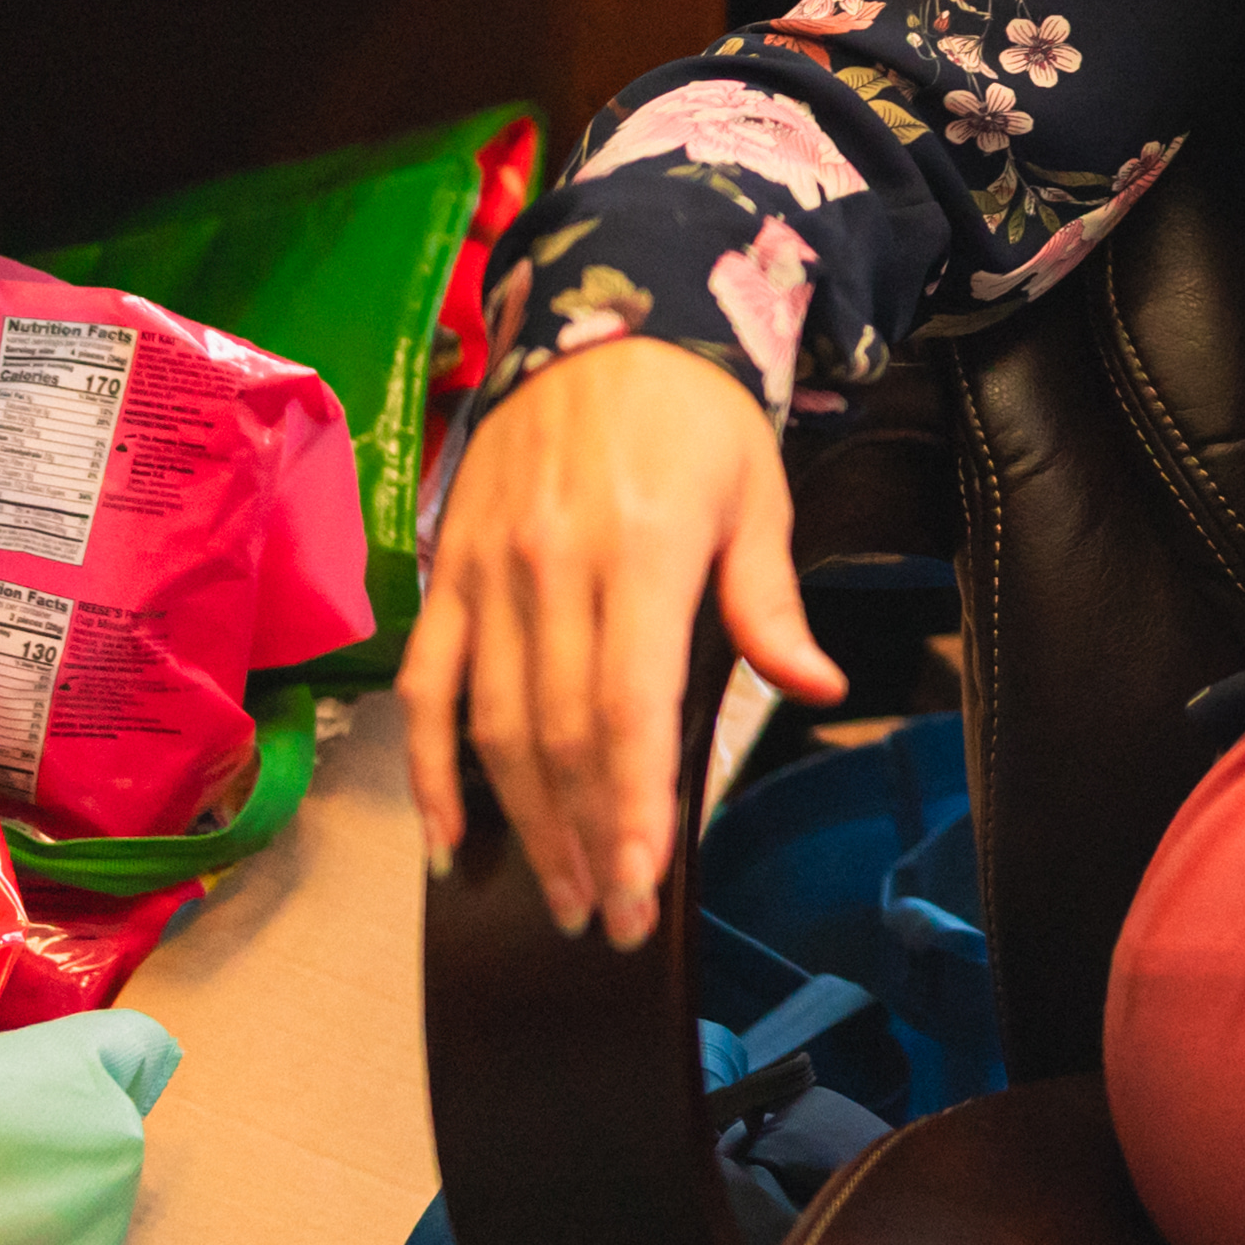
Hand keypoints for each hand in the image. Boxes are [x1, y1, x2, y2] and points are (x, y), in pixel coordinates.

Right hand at [400, 334, 845, 948]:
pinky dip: (431, 769)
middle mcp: (552, 568)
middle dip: (586, 838)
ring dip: (522, 824)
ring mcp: (489, 573)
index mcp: (640, 552)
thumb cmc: (694, 419)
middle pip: (557, 734)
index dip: (633, 802)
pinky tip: (453, 838)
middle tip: (611, 921)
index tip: (644, 882)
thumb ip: (769, 600)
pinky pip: (428, 686)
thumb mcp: (757, 492)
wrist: (601, 323)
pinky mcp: (450, 573)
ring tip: (560, 897)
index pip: (628, 706)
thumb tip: (816, 685)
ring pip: (492, 724)